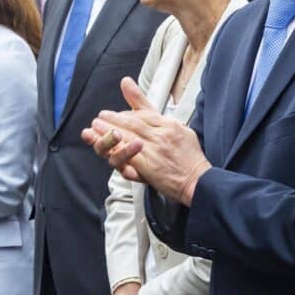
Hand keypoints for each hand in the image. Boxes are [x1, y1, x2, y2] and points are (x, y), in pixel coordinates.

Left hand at [81, 77, 210, 205]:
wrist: (198, 181)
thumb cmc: (191, 159)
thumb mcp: (183, 131)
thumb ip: (166, 120)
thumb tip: (152, 113)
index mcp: (170, 125)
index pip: (144, 114)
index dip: (126, 112)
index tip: (115, 112)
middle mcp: (161, 135)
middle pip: (133, 122)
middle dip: (114, 118)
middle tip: (101, 116)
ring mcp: (155, 150)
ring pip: (128, 135)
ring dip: (109, 130)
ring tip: (97, 127)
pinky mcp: (149, 166)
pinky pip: (129, 155)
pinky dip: (116, 149)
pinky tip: (106, 146)